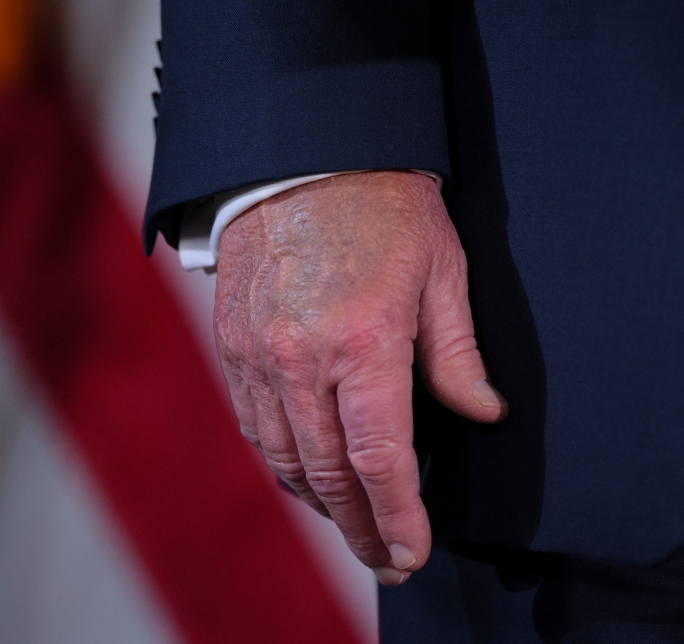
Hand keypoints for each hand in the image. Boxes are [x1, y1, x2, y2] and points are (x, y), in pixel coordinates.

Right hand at [214, 171, 507, 584]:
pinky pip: (252, 423)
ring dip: (318, 500)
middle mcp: (300, 359)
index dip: (398, 517)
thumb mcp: (440, 269)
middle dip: (361, 526)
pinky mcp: (229, 344)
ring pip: (283, 456)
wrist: (298, 155)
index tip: (410, 552)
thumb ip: (456, 352)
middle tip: (385, 556)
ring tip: (349, 521)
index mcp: (362, 342)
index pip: (378, 460)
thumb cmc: (380, 206)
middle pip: (328, 473)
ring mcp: (256, 354)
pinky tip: (303, 471)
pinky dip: (280, 459)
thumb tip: (482, 412)